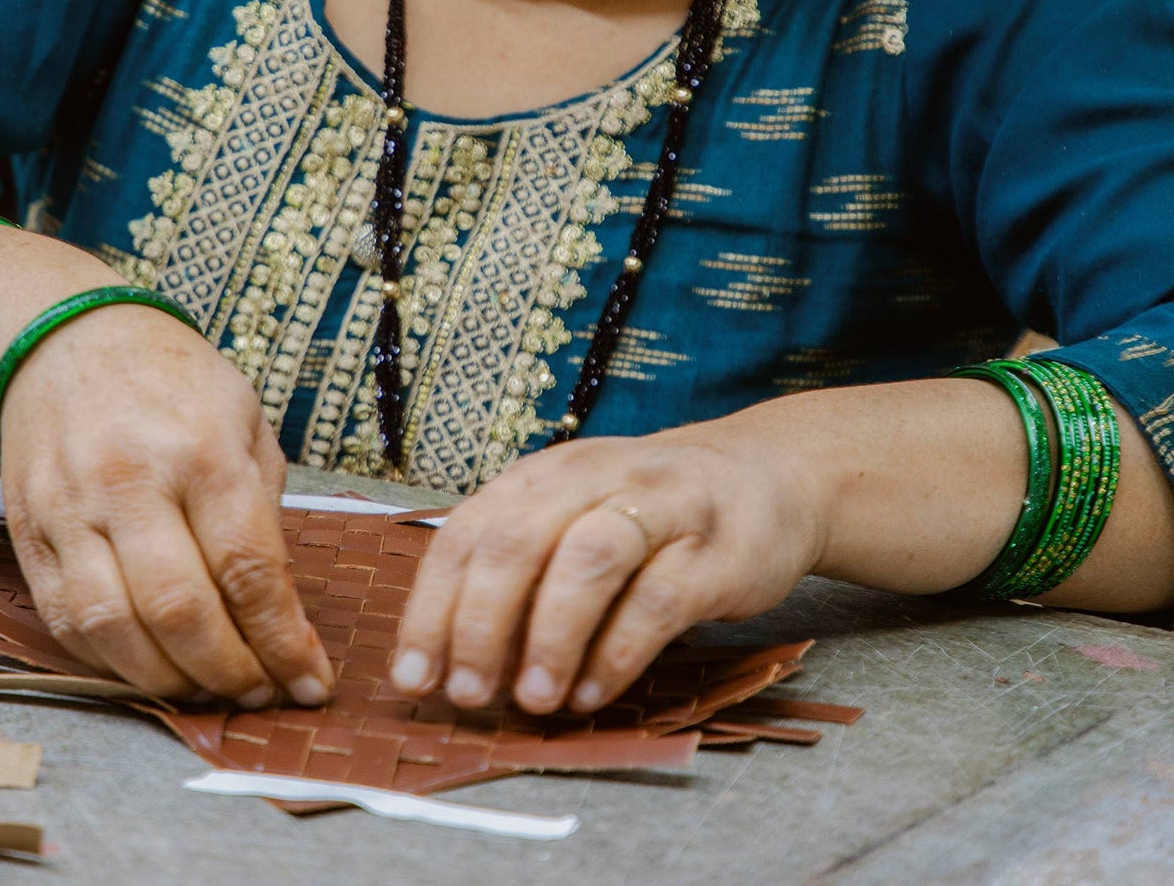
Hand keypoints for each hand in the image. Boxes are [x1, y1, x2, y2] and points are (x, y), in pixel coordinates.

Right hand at [0, 305, 333, 705]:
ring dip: (170, 681)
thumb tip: (279, 604)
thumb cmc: (173, 383)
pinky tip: (151, 667)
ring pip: (115, 629)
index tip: (311, 682)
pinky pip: (66, 621)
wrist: (65, 343)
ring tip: (210, 690)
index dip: (283, 640)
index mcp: (201, 449)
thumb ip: (263, 507)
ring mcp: (70, 510)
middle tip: (262, 694)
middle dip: (230, 672)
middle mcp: (132, 482)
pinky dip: (112, 663)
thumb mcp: (244, 418)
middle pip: (180, 611)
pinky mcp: (28, 533)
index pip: (247, 567)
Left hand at [390, 424, 823, 714]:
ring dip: (550, 637)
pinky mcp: (713, 550)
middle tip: (466, 693)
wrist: (763, 478)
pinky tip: (593, 693)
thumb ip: (521, 572)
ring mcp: (657, 508)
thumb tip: (454, 660)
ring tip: (532, 700)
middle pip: (518, 541)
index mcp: (542, 476)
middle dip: (480, 623)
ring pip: (587, 559)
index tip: (412, 677)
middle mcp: (591, 478)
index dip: (432, 607)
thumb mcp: (572, 518)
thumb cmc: (647, 513)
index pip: (467, 533)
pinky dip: (617, 653)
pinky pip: (657, 600)